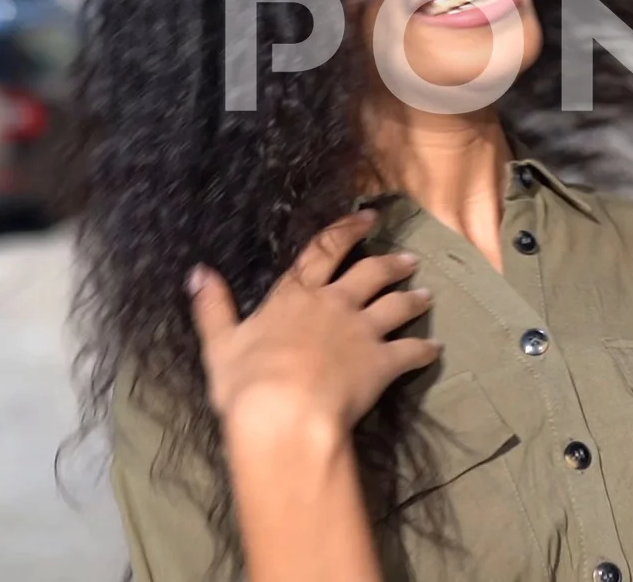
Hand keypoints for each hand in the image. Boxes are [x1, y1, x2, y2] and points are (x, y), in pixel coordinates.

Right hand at [188, 210, 441, 446]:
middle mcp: (334, 304)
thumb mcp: (220, 343)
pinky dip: (424, 350)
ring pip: (395, 306)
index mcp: (294, 296)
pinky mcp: (382, 362)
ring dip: (413, 299)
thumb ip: (212, 307)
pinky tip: (435, 349)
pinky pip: (410, 351)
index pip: (323, 251)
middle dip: (391, 263)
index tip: (368, 216)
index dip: (347, 230)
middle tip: (409, 258)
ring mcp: (362, 331)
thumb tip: (198, 272)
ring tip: (428, 296)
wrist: (285, 415)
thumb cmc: (247, 382)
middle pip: (369, 273)